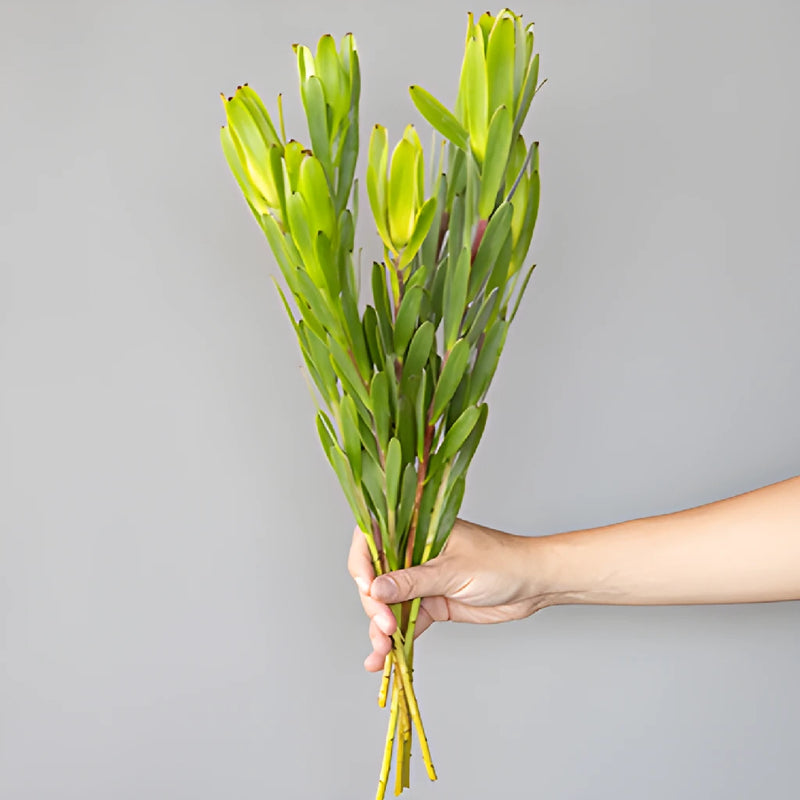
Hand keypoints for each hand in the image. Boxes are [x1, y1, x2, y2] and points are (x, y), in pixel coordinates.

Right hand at [347, 518, 550, 670]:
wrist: (534, 584)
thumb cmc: (501, 562)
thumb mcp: (454, 570)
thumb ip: (413, 581)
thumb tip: (375, 589)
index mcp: (417, 530)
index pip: (373, 537)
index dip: (362, 561)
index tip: (367, 588)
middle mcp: (414, 553)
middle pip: (376, 576)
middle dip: (374, 605)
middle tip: (385, 627)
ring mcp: (422, 580)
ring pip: (388, 604)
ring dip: (380, 629)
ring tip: (381, 654)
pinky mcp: (432, 604)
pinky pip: (406, 622)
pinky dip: (395, 640)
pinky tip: (383, 658)